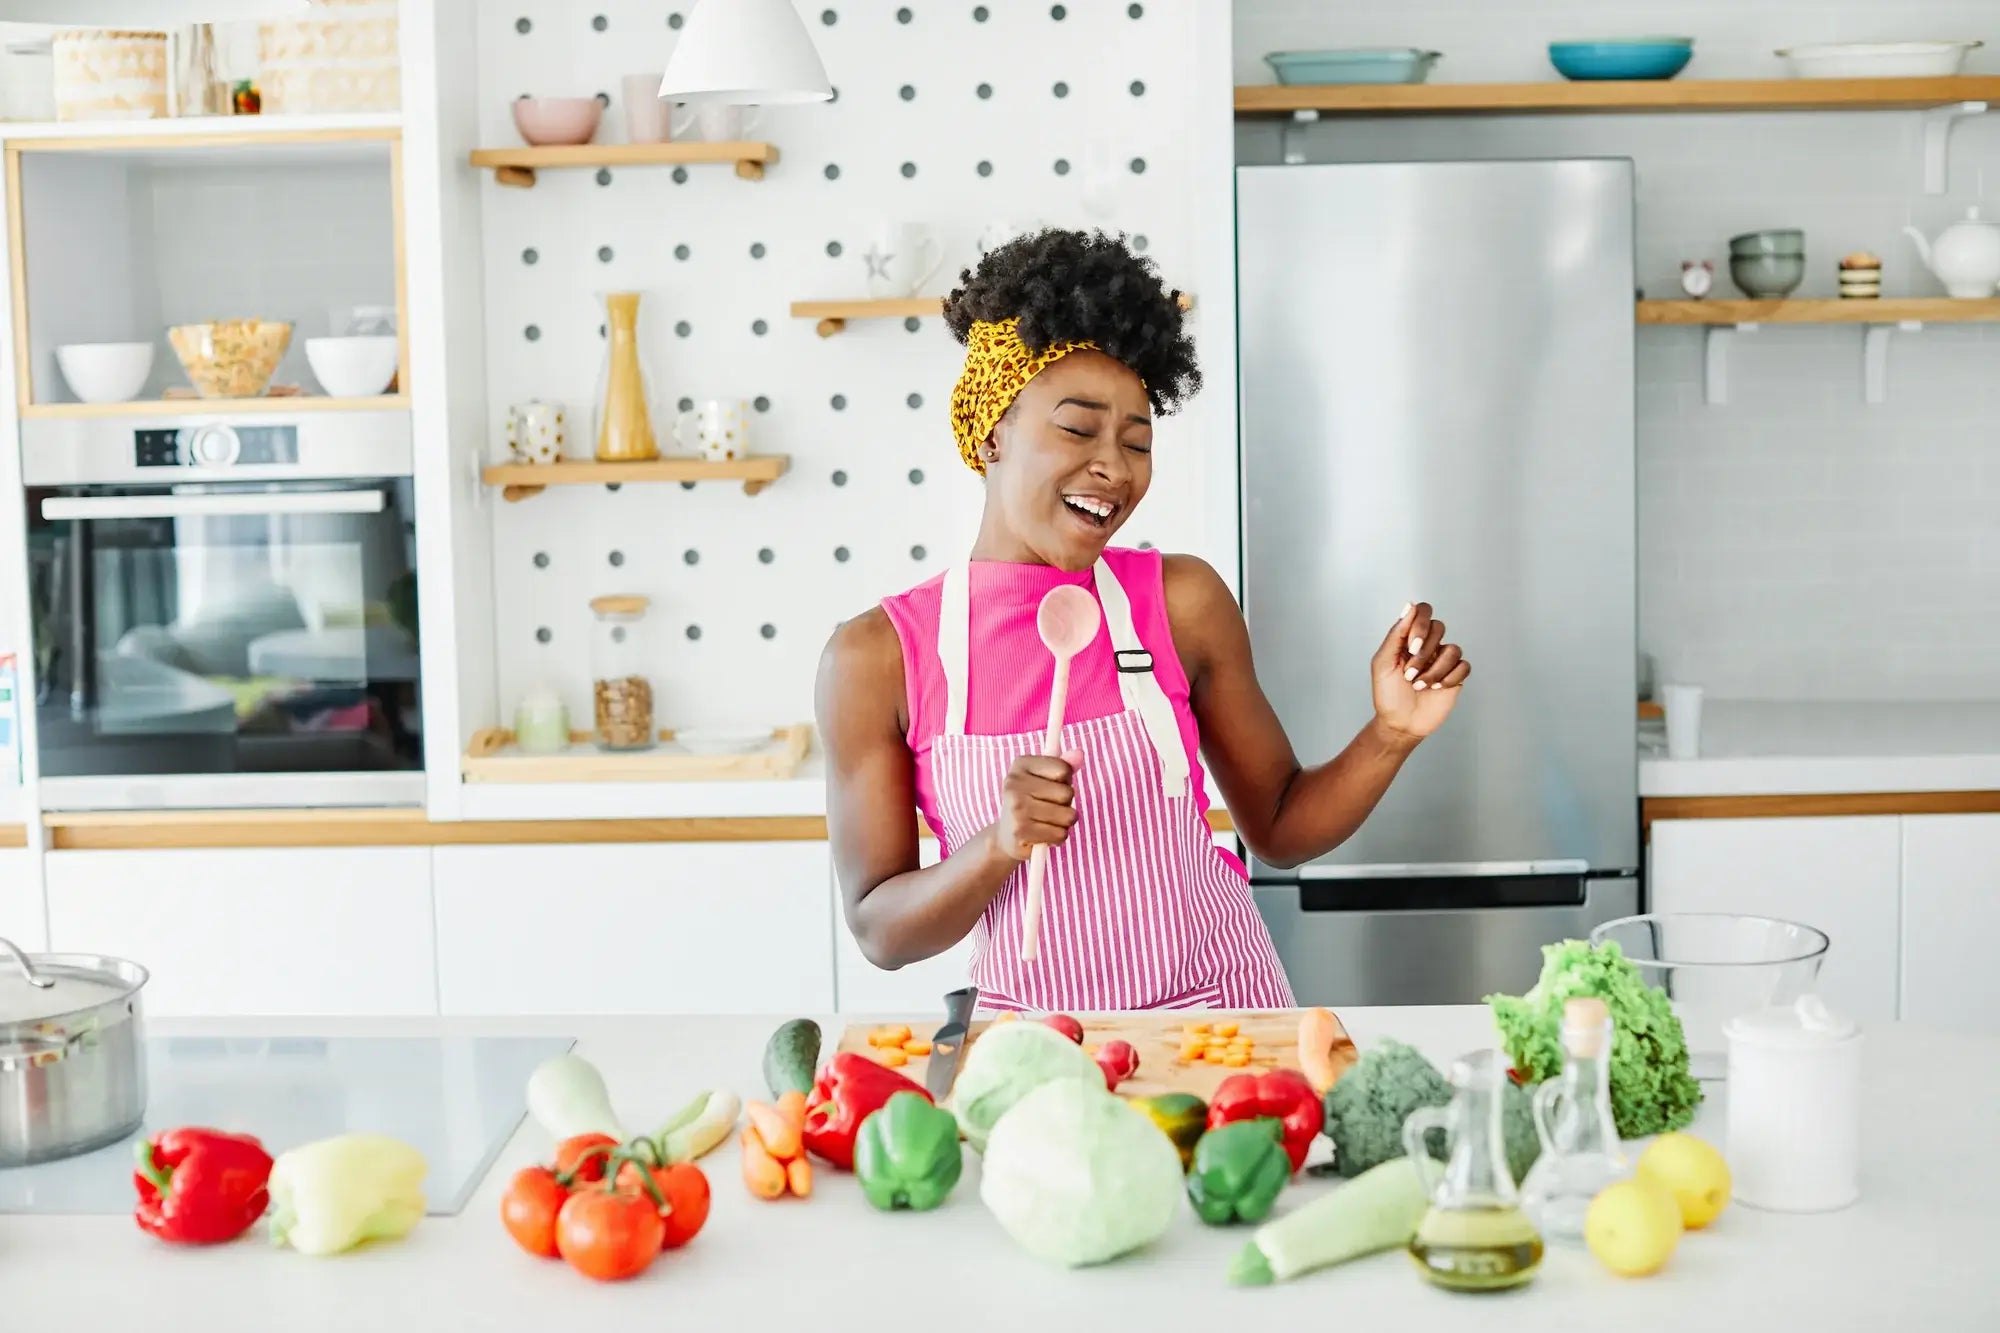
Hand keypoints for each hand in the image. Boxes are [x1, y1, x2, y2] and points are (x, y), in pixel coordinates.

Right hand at [991, 751, 1082, 862]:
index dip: (1066, 781)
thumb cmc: (1031, 802)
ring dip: (1064, 823)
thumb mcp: (1045, 779)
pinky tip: (1044, 834)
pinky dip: (1058, 837)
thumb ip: (1064, 765)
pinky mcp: (1021, 831)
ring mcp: (1016, 807)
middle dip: (1066, 804)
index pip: (1063, 769)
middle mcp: (1014, 783)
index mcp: (1021, 765)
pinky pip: (1061, 834)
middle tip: (1049, 807)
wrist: (1006, 836)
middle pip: (1067, 793)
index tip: (1052, 786)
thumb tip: (1079, 753)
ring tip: (1048, 822)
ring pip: (1068, 816)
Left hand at [1371, 602, 1469, 741]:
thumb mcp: (1383, 662)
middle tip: (1410, 673)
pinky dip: (1449, 677)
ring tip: (1419, 685)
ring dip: (1434, 669)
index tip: (1411, 646)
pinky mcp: (1455, 676)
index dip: (1420, 624)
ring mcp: (1443, 660)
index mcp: (1409, 638)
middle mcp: (1428, 645)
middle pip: (1439, 627)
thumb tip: (1409, 606)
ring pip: (1452, 649)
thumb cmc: (1388, 694)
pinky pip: (1463, 665)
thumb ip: (1396, 634)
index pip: (1423, 611)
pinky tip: (1436, 688)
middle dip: (1424, 652)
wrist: (1400, 723)